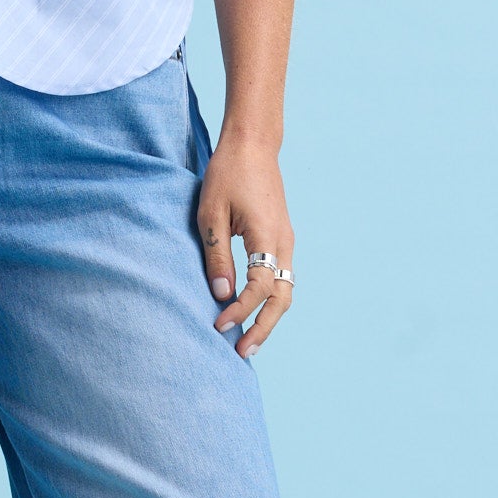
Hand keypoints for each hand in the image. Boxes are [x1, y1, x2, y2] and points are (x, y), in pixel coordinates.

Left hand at [196, 132, 294, 358]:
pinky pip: (281, 278)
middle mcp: (284, 242)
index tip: (219, 324)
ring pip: (285, 291)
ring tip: (247, 341)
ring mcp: (286, 241)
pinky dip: (269, 301)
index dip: (241, 310)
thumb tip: (221, 295)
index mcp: (267, 236)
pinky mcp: (281, 239)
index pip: (260, 287)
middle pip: (282, 298)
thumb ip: (217, 256)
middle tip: (241, 352)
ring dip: (268, 318)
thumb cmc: (228, 174)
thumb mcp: (211, 214)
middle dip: (264, 328)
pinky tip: (252, 313)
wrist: (253, 145)